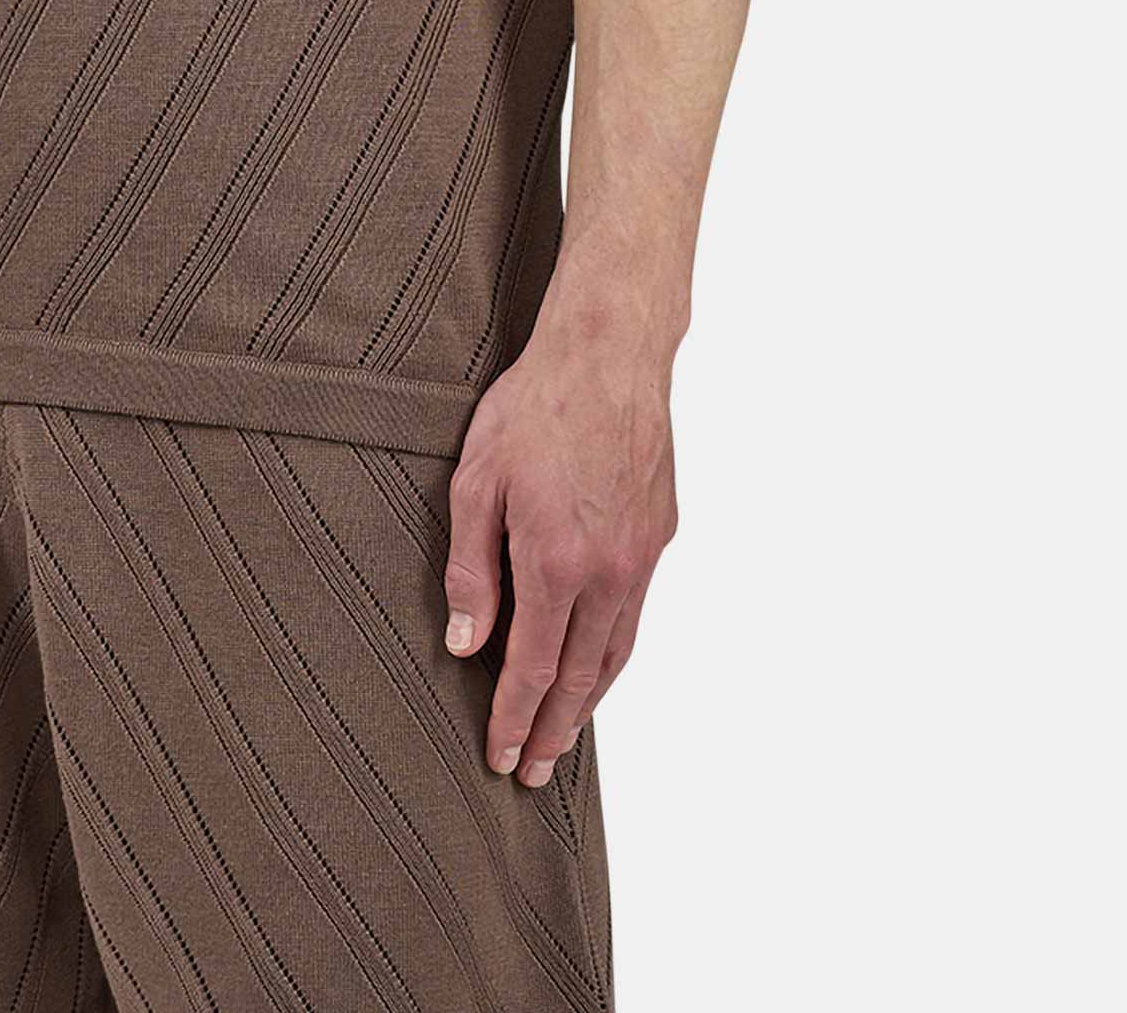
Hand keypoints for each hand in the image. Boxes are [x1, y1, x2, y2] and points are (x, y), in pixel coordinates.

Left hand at [442, 325, 677, 782]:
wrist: (608, 354)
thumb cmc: (534, 406)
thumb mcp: (475, 481)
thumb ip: (470, 568)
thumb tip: (467, 642)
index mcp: (555, 563)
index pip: (533, 668)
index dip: (513, 718)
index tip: (500, 755)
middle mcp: (607, 572)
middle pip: (580, 677)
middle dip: (553, 731)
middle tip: (532, 771)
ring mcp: (640, 557)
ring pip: (616, 653)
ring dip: (589, 703)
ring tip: (564, 736)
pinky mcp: (659, 535)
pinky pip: (636, 614)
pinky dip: (614, 654)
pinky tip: (597, 663)